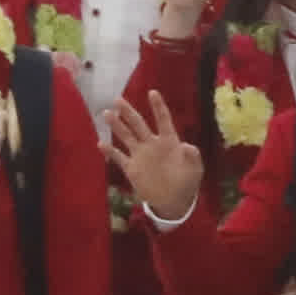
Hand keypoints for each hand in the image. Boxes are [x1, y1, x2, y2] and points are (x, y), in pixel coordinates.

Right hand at [105, 96, 210, 220]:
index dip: (158, 107)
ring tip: (107, 113)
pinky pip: (119, 157)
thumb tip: (187, 146)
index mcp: (169, 142)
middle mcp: (152, 144)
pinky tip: (100, 143)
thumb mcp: (195, 169)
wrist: (173, 201)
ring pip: (126, 136)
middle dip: (129, 112)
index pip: (163, 120)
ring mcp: (140, 155)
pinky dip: (110, 151)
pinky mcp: (131, 168)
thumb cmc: (187, 182)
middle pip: (139, 124)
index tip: (152, 92)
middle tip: (117, 99)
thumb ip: (192, 157)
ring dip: (117, 126)